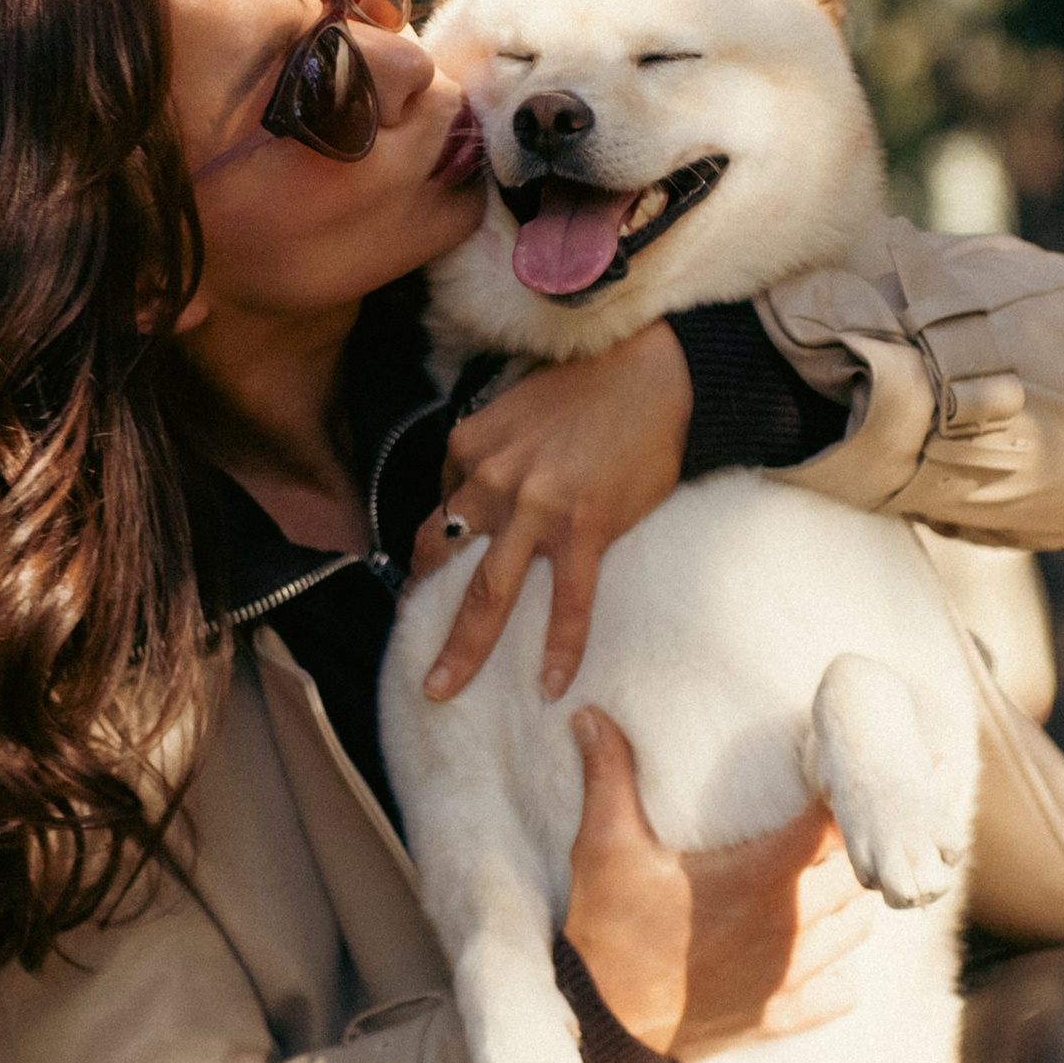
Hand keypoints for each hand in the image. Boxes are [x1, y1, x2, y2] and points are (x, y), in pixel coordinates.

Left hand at [409, 323, 690, 701]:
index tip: (434, 582)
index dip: (436, 551)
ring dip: (462, 648)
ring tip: (440, 690)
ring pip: (488, 592)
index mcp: (467, 448)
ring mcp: (535, 508)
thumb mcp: (515, 410)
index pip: (439, 510)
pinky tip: (550, 683)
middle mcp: (490, 480)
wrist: (653, 372)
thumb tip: (478, 500)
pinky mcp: (585, 527)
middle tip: (410, 654)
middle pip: (443, 558)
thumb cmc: (588, 389)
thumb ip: (491, 455)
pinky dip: (559, 646)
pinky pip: (567, 601)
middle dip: (420, 611)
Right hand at [559, 711, 877, 1062]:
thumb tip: (591, 716)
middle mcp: (791, 928)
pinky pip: (842, 991)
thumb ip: (609, 777)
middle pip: (857, 876)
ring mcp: (792, 978)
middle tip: (832, 827)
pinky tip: (814, 953)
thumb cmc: (606, 933)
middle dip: (849, 849)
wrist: (599, 1028)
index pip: (838, 827)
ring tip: (824, 884)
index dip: (856, 796)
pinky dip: (838, 971)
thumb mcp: (603, 848)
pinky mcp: (781, 1018)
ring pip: (858, 930)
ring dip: (848, 904)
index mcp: (762, 879)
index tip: (865, 774)